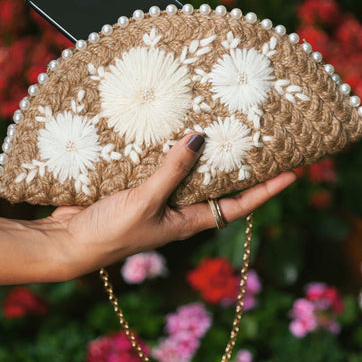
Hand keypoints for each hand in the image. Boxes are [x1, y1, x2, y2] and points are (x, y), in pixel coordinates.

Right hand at [43, 134, 296, 278]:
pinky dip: (168, 146)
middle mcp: (179, 207)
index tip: (293, 172)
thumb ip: (173, 172)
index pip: (239, 205)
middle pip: (218, 183)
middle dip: (238, 163)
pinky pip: (160, 161)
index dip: (267, 190)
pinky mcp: (137, 183)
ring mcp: (158, 194)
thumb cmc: (111, 233)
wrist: (69, 241)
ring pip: (189, 169)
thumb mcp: (146, 203)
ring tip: (219, 120)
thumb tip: (202, 139)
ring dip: (202, 149)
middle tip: (257, 134)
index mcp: (189, 220)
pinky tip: (171, 125)